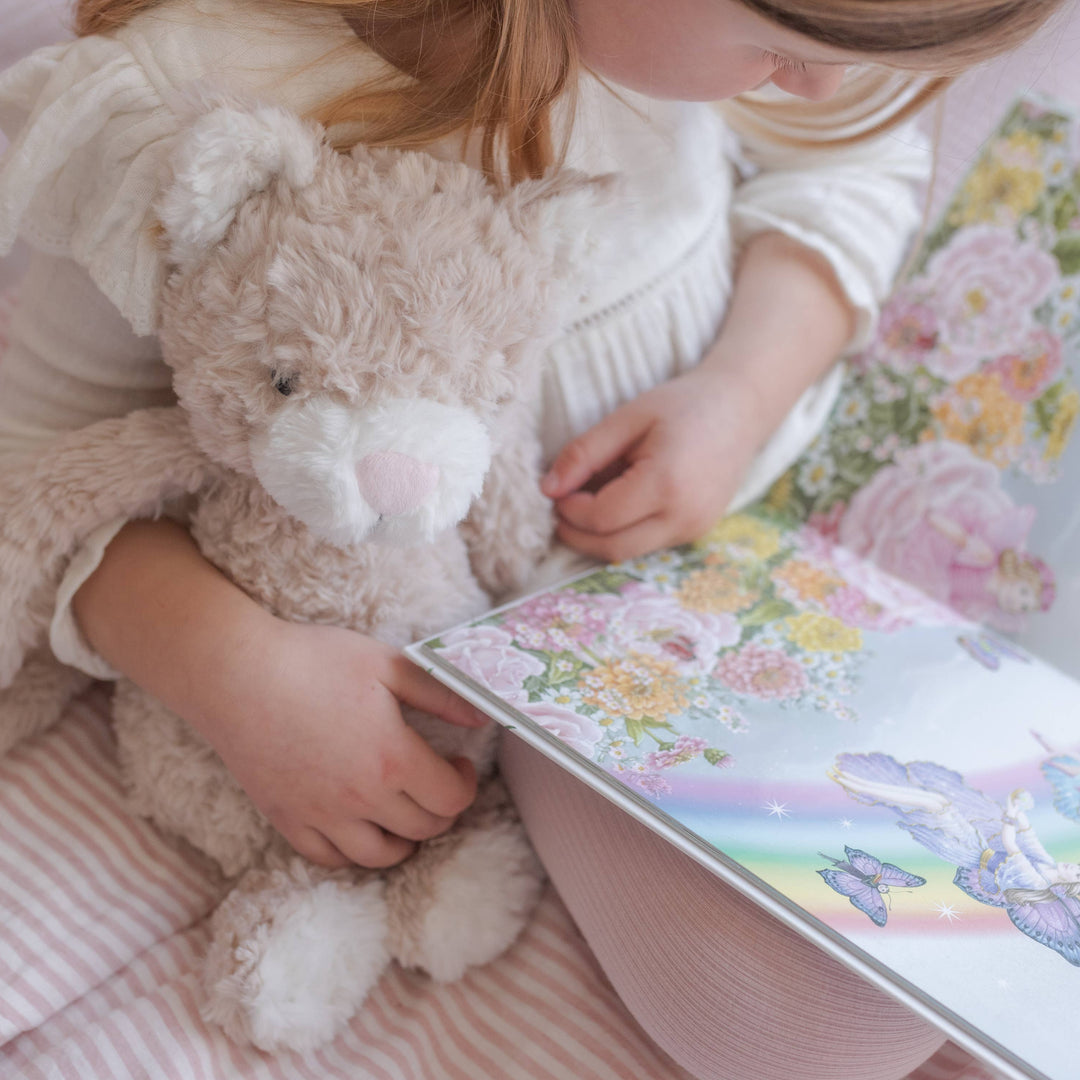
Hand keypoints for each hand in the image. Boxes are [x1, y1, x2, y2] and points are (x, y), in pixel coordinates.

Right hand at [74, 519, 489, 870]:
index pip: (451, 799)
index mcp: (393, 759)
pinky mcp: (288, 820)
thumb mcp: (388, 664)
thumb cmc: (314, 661)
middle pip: (424, 830)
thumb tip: (483, 718)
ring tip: (405, 812)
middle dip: (442, 810)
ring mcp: (322, 815)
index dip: (466, 784)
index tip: (460, 764)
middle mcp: (362, 798)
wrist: (237, 673)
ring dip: (405, 840)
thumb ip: (441, 695)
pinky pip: (330, 859)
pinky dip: (354, 852)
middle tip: (436, 783)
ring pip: (381, 856)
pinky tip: (360, 826)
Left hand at [540, 231, 856, 563]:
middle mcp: (684, 516)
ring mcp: (694, 529)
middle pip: (612, 547)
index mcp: (667, 483)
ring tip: (586, 501)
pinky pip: (646, 543)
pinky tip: (614, 503)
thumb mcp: (627, 418)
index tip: (556, 487)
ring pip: (628, 552)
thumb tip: (548, 488)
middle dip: (576, 533)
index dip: (569, 508)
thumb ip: (584, 453)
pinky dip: (621, 531)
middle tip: (560, 505)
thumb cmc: (683, 404)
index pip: (601, 517)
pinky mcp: (696, 532)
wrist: (742, 407)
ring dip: (597, 536)